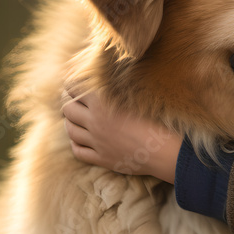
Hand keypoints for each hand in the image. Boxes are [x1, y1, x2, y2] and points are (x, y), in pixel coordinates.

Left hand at [62, 87, 180, 183]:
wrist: (167, 150)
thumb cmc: (159, 118)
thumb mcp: (139, 95)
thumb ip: (120, 86)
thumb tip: (110, 75)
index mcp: (103, 103)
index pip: (74, 88)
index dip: (71, 84)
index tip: (73, 82)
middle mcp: (95, 122)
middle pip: (67, 109)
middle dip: (67, 101)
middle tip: (71, 99)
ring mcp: (97, 142)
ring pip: (70, 130)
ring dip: (69, 122)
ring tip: (73, 118)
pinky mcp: (102, 158)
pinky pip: (78, 151)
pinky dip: (75, 144)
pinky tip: (79, 139)